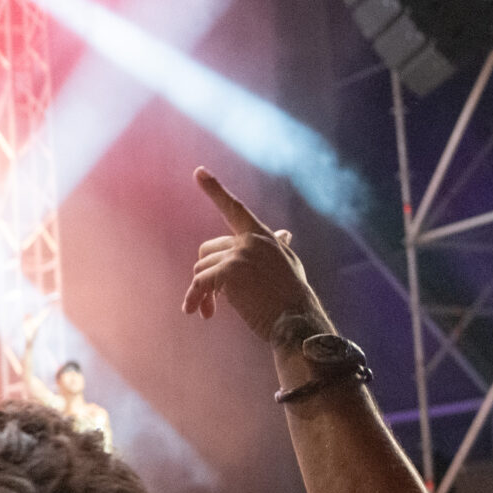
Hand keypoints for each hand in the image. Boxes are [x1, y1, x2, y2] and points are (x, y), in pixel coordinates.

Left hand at [180, 168, 325, 340]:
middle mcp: (250, 240)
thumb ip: (279, 246)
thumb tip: (285, 233)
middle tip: (210, 302)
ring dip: (201, 293)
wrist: (297, 321)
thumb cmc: (292, 297)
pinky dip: (196, 298)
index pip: (234, 209)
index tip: (198, 172)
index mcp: (262, 235)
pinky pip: (200, 283)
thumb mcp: (288, 264)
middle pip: (207, 250)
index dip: (215, 190)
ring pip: (200, 270)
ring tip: (209, 311)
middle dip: (205, 275)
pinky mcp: (230, 271)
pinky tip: (201, 313)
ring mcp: (240, 254)